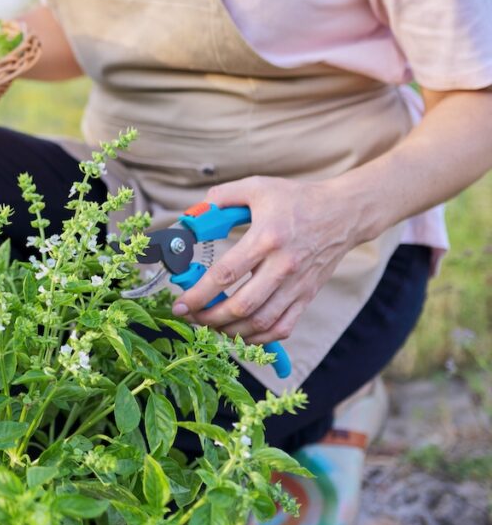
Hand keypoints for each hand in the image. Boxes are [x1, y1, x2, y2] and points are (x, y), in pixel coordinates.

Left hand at [172, 176, 361, 343]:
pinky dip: (259, 337)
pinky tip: (241, 332)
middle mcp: (283, 266)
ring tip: (211, 325)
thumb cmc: (298, 199)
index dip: (199, 294)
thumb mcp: (258, 187)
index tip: (180, 304)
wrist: (345, 213)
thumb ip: (223, 196)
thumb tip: (196, 211)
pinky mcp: (307, 296)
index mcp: (266, 238)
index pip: (225, 274)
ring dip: (230, 331)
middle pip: (242, 306)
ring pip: (260, 322)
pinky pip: (282, 328)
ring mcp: (297, 285)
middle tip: (191, 318)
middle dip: (209, 318)